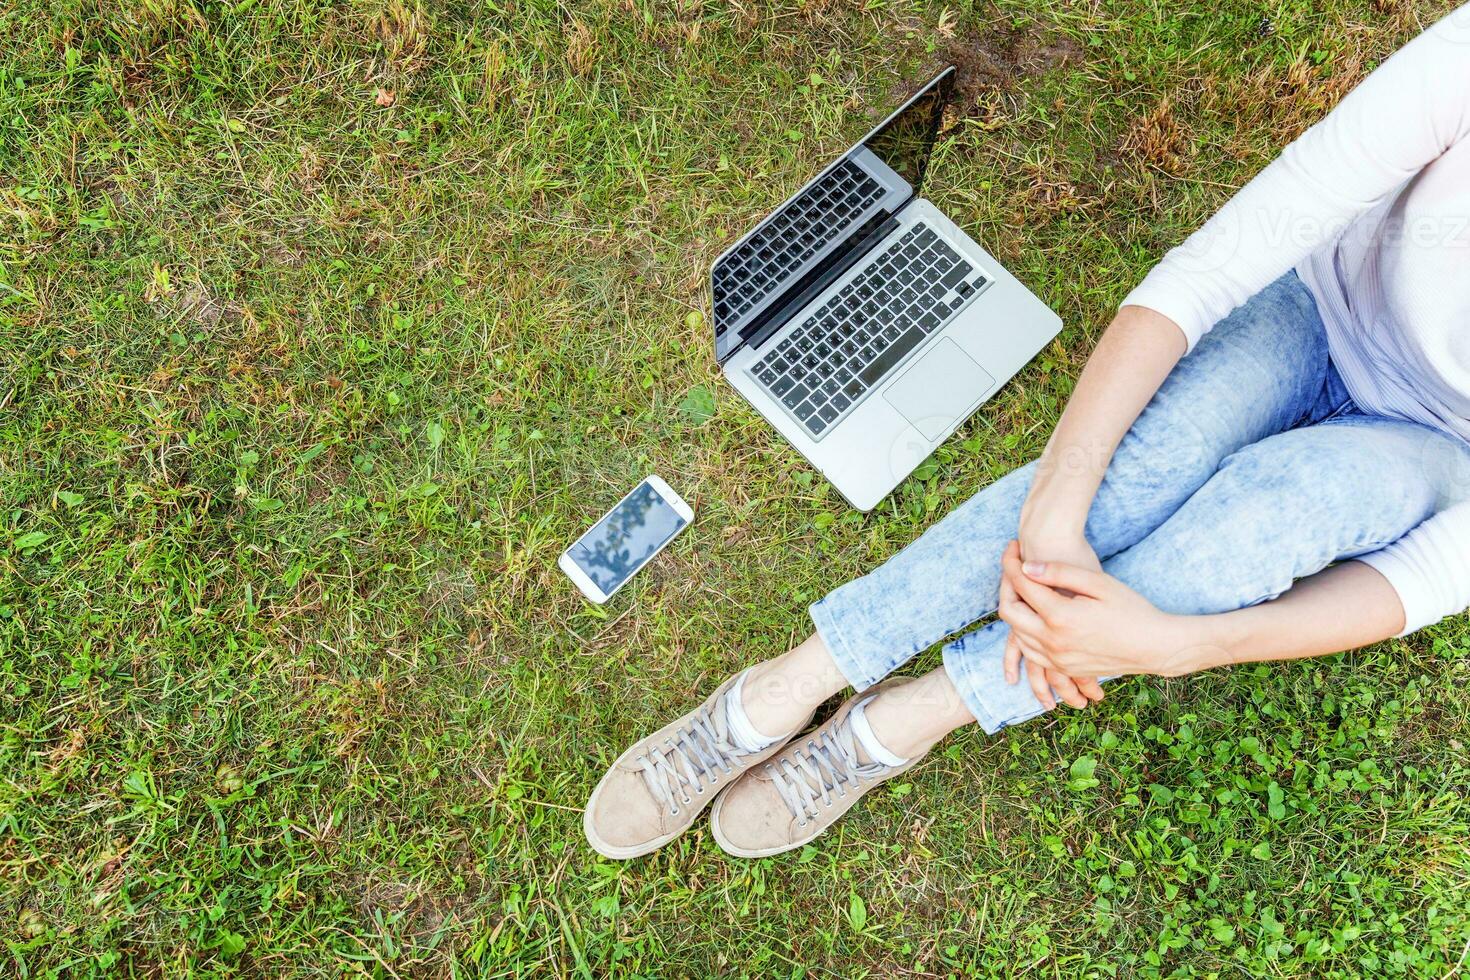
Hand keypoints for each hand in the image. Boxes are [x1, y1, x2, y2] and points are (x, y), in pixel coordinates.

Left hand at [999, 542, 1197, 678]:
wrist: (1156, 647)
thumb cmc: (1132, 610)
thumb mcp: (1099, 583)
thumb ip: (1061, 573)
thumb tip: (1028, 566)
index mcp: (1061, 616)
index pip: (1021, 585)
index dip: (1011, 562)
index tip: (1013, 546)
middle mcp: (1053, 641)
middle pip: (1009, 612)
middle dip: (1006, 586)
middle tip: (1014, 567)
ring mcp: (1057, 659)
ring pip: (1016, 634)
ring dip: (1014, 610)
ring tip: (1022, 588)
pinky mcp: (1063, 668)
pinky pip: (1031, 651)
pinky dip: (1025, 632)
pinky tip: (1034, 616)